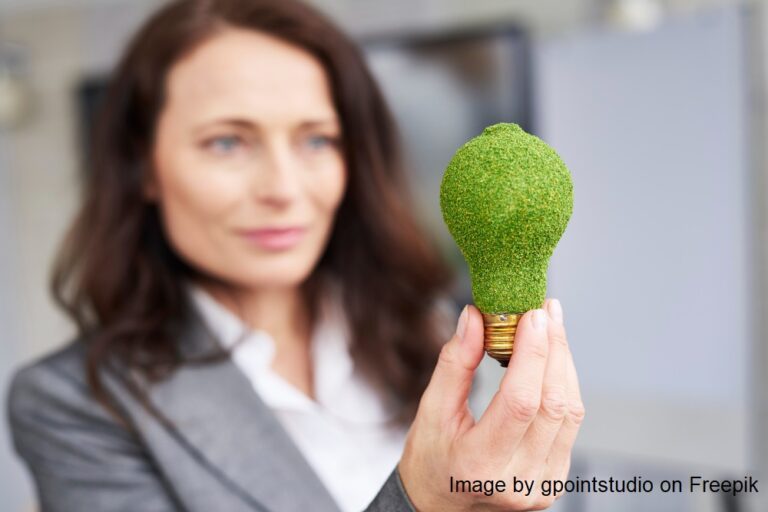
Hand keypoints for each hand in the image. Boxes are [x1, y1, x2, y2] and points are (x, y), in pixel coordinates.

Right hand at [397, 299, 583, 510]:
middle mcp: (518, 481)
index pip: (520, 402)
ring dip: (564, 364)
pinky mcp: (554, 481)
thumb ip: (455, 363)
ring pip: (570, 412)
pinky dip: (565, 387)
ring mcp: (541, 485)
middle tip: (546, 311)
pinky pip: (570, 425)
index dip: (533, 354)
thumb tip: (475, 317)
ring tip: (551, 328)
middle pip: (552, 403)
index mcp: (480, 465)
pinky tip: (552, 362)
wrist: (440, 506)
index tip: (533, 315)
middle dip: (554, 349)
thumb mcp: (431, 410)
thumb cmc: (430, 458)